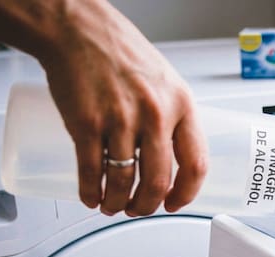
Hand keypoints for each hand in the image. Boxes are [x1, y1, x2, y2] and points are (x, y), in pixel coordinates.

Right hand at [39, 0, 206, 215]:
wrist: (79, 29)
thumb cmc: (121, 54)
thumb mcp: (165, 82)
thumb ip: (171, 117)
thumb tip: (172, 159)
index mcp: (181, 105)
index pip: (196, 164)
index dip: (186, 194)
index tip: (175, 204)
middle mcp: (155, 114)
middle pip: (158, 181)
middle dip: (146, 206)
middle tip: (136, 209)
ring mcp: (120, 120)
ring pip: (123, 181)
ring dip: (116, 203)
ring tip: (111, 205)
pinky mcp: (86, 123)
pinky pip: (91, 171)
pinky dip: (90, 192)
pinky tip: (90, 197)